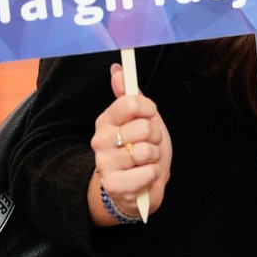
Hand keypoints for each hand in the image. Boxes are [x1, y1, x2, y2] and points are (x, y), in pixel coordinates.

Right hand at [89, 63, 171, 223]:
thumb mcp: (142, 119)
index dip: (149, 110)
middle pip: (144, 127)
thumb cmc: (141, 149)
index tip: (149, 117)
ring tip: (145, 162)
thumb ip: (130, 95)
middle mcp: (100, 140)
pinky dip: (153, 175)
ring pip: (147, 151)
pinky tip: (144, 177)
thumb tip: (117, 69)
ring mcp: (105, 163)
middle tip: (147, 145)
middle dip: (155, 138)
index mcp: (106, 120)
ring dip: (154, 158)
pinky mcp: (113, 185)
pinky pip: (147, 173)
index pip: (133, 102)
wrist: (138, 187)